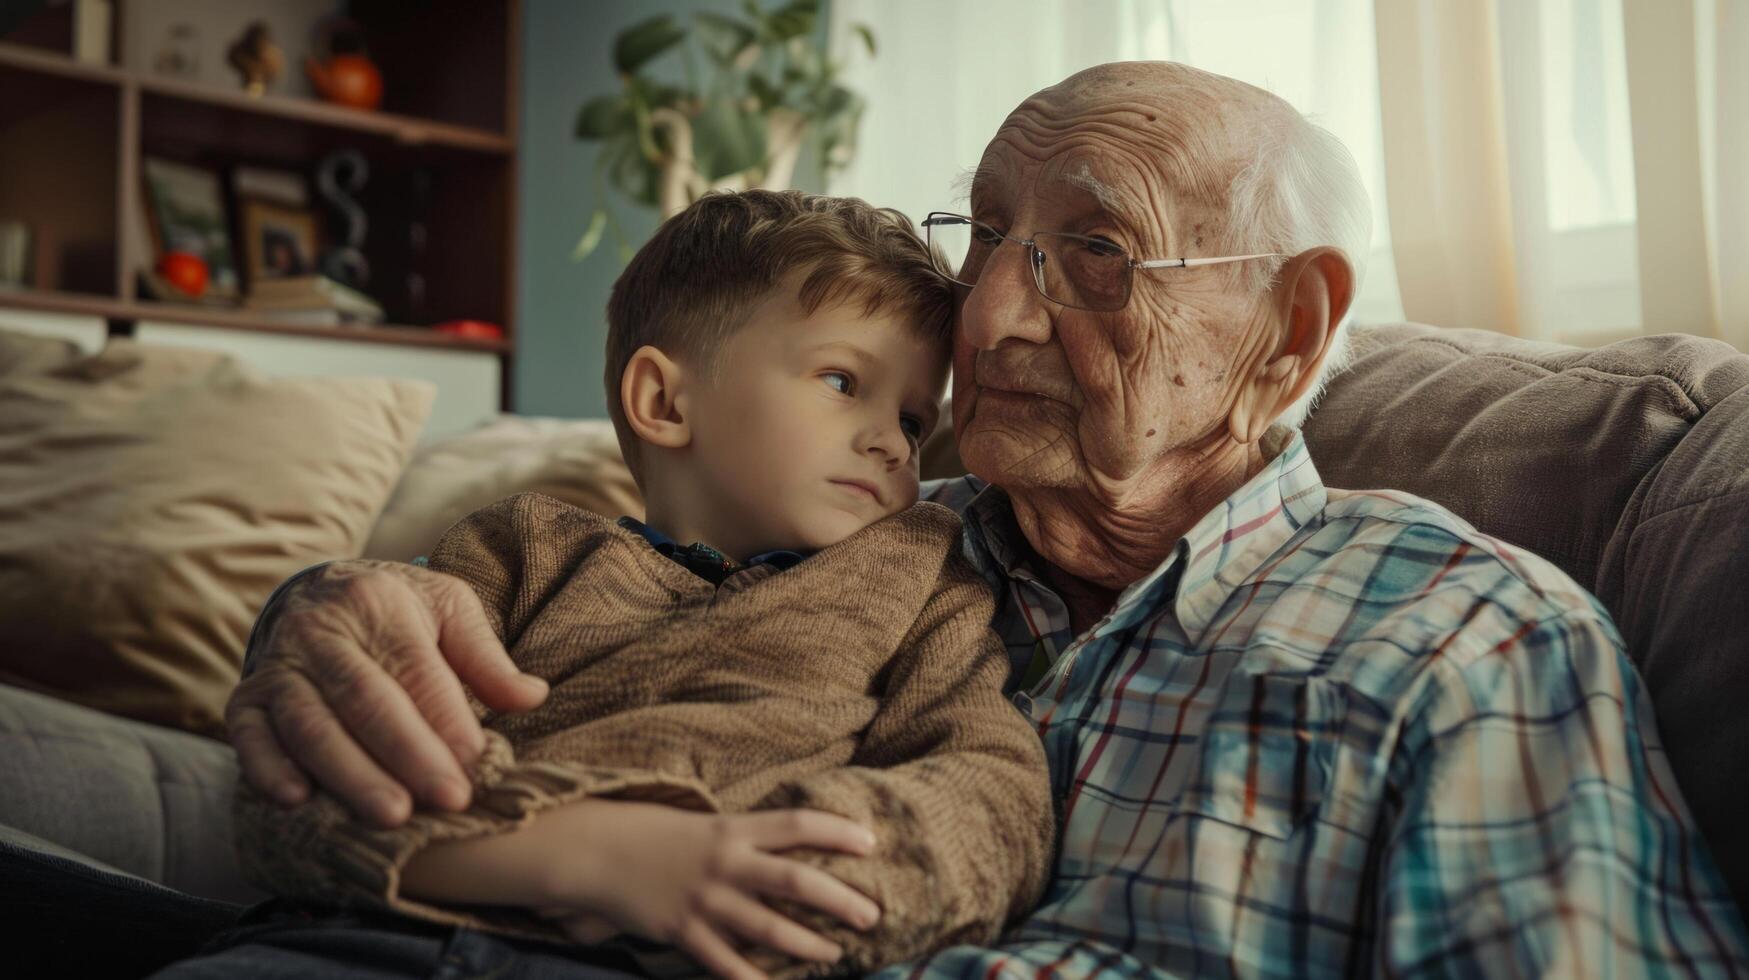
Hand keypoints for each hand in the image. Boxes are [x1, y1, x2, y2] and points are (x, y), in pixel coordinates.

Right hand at [225, 560, 548, 826]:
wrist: (316, 591)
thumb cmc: (398, 610)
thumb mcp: (449, 609)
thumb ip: (486, 658)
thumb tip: (532, 697)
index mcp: (377, 603)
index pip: (415, 669)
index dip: (446, 720)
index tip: (477, 766)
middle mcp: (320, 632)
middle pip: (365, 699)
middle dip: (407, 754)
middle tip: (447, 800)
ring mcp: (278, 665)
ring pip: (311, 724)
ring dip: (349, 773)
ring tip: (390, 815)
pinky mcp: (246, 698)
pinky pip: (250, 734)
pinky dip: (267, 768)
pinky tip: (297, 801)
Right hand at [539, 801, 882, 979]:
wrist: (593, 850)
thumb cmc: (650, 833)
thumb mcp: (701, 822)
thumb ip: (741, 836)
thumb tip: (782, 846)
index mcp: (733, 828)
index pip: (798, 825)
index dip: (838, 832)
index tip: (871, 843)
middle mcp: (725, 863)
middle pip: (796, 881)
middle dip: (840, 901)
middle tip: (872, 915)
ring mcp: (705, 900)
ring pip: (769, 929)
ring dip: (808, 944)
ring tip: (834, 955)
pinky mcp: (683, 931)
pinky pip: (727, 964)